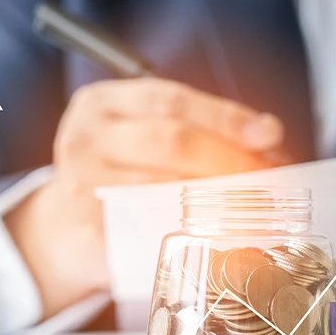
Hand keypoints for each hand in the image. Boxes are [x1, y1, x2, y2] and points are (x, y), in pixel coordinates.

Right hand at [6, 78, 283, 318]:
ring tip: (259, 206)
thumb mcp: (147, 137)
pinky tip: (226, 234)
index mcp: (104, 103)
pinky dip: (195, 231)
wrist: (67, 229)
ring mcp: (83, 186)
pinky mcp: (93, 232)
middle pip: (170, 140)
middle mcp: (87, 138)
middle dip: (229, 158)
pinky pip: (155, 230)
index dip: (225, 116)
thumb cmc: (123, 174)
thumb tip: (268, 140)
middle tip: (268, 176)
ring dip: (222, 199)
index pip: (172, 100)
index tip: (268, 133)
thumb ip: (198, 130)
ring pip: (166, 188)